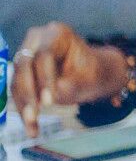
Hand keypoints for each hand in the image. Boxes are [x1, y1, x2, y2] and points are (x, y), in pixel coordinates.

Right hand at [9, 23, 128, 136]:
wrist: (92, 72)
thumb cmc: (92, 72)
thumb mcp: (88, 78)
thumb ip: (68, 86)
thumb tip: (45, 100)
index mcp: (56, 33)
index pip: (44, 55)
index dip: (44, 79)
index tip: (49, 101)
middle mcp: (36, 39)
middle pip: (25, 67)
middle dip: (28, 94)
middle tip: (34, 116)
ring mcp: (26, 54)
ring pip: (18, 81)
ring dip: (23, 105)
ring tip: (32, 126)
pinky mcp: (21, 71)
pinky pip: (18, 90)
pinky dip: (24, 108)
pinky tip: (30, 127)